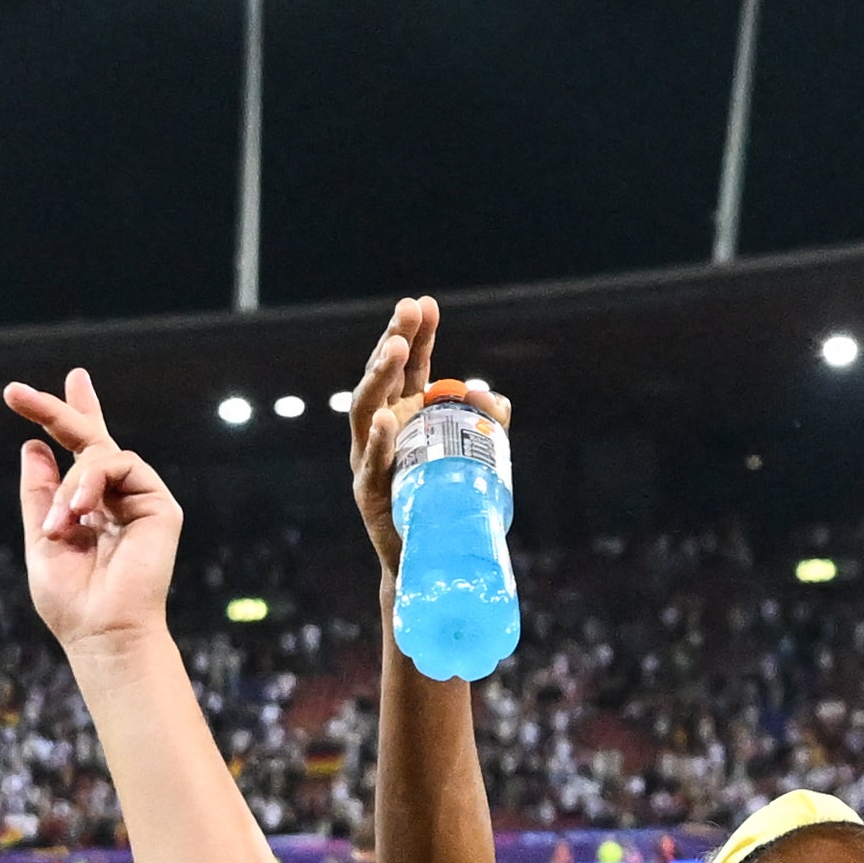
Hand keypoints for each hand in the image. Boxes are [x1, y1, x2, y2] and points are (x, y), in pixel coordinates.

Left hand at [5, 373, 186, 652]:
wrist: (101, 632)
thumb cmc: (71, 599)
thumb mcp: (41, 538)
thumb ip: (40, 494)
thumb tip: (32, 445)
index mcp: (91, 507)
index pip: (82, 453)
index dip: (67, 416)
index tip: (40, 388)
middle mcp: (118, 498)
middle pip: (92, 437)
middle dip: (56, 409)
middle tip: (13, 393)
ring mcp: (140, 499)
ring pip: (98, 454)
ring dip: (70, 486)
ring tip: (61, 525)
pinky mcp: (160, 506)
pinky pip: (121, 464)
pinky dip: (91, 483)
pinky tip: (79, 513)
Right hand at [342, 302, 503, 583]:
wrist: (428, 558)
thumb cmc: (447, 500)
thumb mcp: (475, 455)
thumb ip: (488, 424)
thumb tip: (497, 398)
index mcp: (405, 416)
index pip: (409, 368)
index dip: (416, 336)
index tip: (426, 304)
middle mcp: (380, 430)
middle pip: (382, 378)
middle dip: (394, 342)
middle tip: (408, 312)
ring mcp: (369, 459)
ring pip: (366, 410)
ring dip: (380, 377)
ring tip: (394, 349)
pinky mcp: (369, 492)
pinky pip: (372, 462)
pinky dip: (378, 441)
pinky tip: (384, 418)